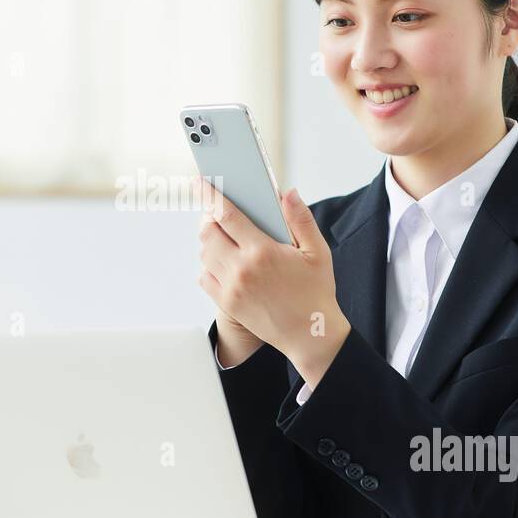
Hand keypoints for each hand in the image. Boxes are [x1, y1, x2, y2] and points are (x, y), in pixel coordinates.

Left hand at [195, 176, 350, 389]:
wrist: (310, 334)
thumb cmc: (316, 291)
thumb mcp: (317, 251)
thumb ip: (300, 219)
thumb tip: (287, 193)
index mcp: (262, 251)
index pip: (227, 214)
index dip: (210, 195)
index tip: (200, 182)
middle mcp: (241, 269)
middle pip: (207, 232)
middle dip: (209, 217)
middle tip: (219, 212)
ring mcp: (231, 288)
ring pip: (204, 254)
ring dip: (210, 240)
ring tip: (225, 236)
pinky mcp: (227, 303)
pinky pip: (204, 277)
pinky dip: (209, 265)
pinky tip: (225, 262)